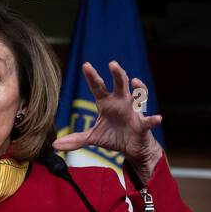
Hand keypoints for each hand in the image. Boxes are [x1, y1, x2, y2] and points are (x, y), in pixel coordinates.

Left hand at [53, 60, 163, 179]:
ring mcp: (134, 112)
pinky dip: (152, 119)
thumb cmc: (114, 136)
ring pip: (138, 95)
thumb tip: (54, 145)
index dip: (93, 76)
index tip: (86, 65)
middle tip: (112, 64)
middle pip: (120, 84)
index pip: (98, 87)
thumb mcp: (93, 138)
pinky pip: (148, 120)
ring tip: (135, 80)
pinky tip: (156, 118)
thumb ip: (76, 139)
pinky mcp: (143, 124)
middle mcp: (121, 102)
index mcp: (107, 103)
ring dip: (138, 88)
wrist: (132, 148)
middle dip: (118, 74)